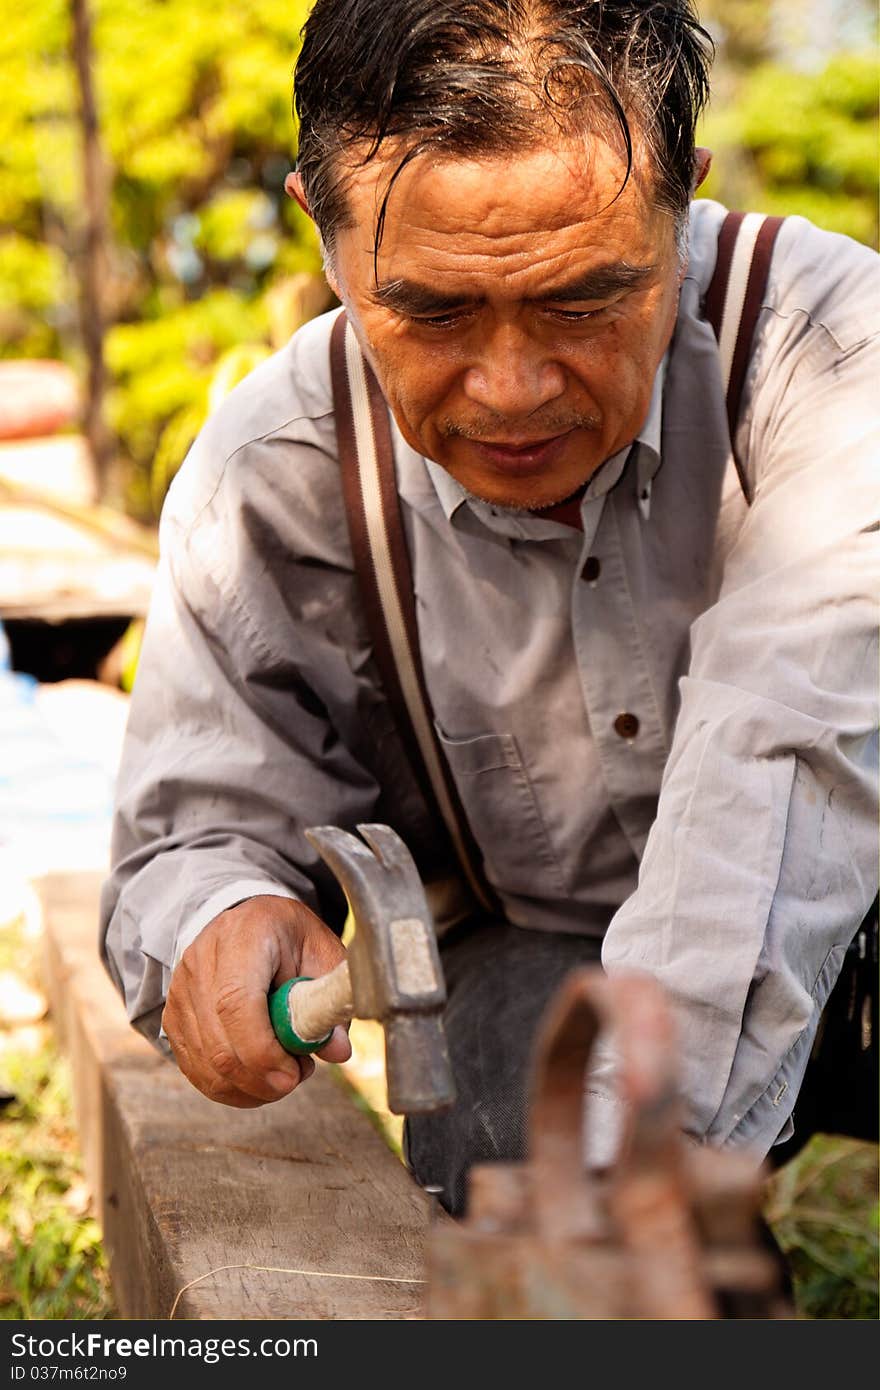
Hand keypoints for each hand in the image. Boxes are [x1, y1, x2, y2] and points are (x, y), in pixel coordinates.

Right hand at [162, 895, 351, 1106]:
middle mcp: (201, 962)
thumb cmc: (290, 939)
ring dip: (250, 1087)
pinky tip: (260, 1078)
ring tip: (284, 1071)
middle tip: (297, 1077)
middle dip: (261, 1079)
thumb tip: (337, 1051)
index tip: (294, 1074)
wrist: (249, 923)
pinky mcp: (173, 1019)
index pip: (236, 1004)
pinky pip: (197, 1071)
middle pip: (218, 1044)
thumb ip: (328, 1000)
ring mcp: (180, 993)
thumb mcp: (323, 954)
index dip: (262, 1052)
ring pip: (206, 1065)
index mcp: (243, 936)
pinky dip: (231, 1088)